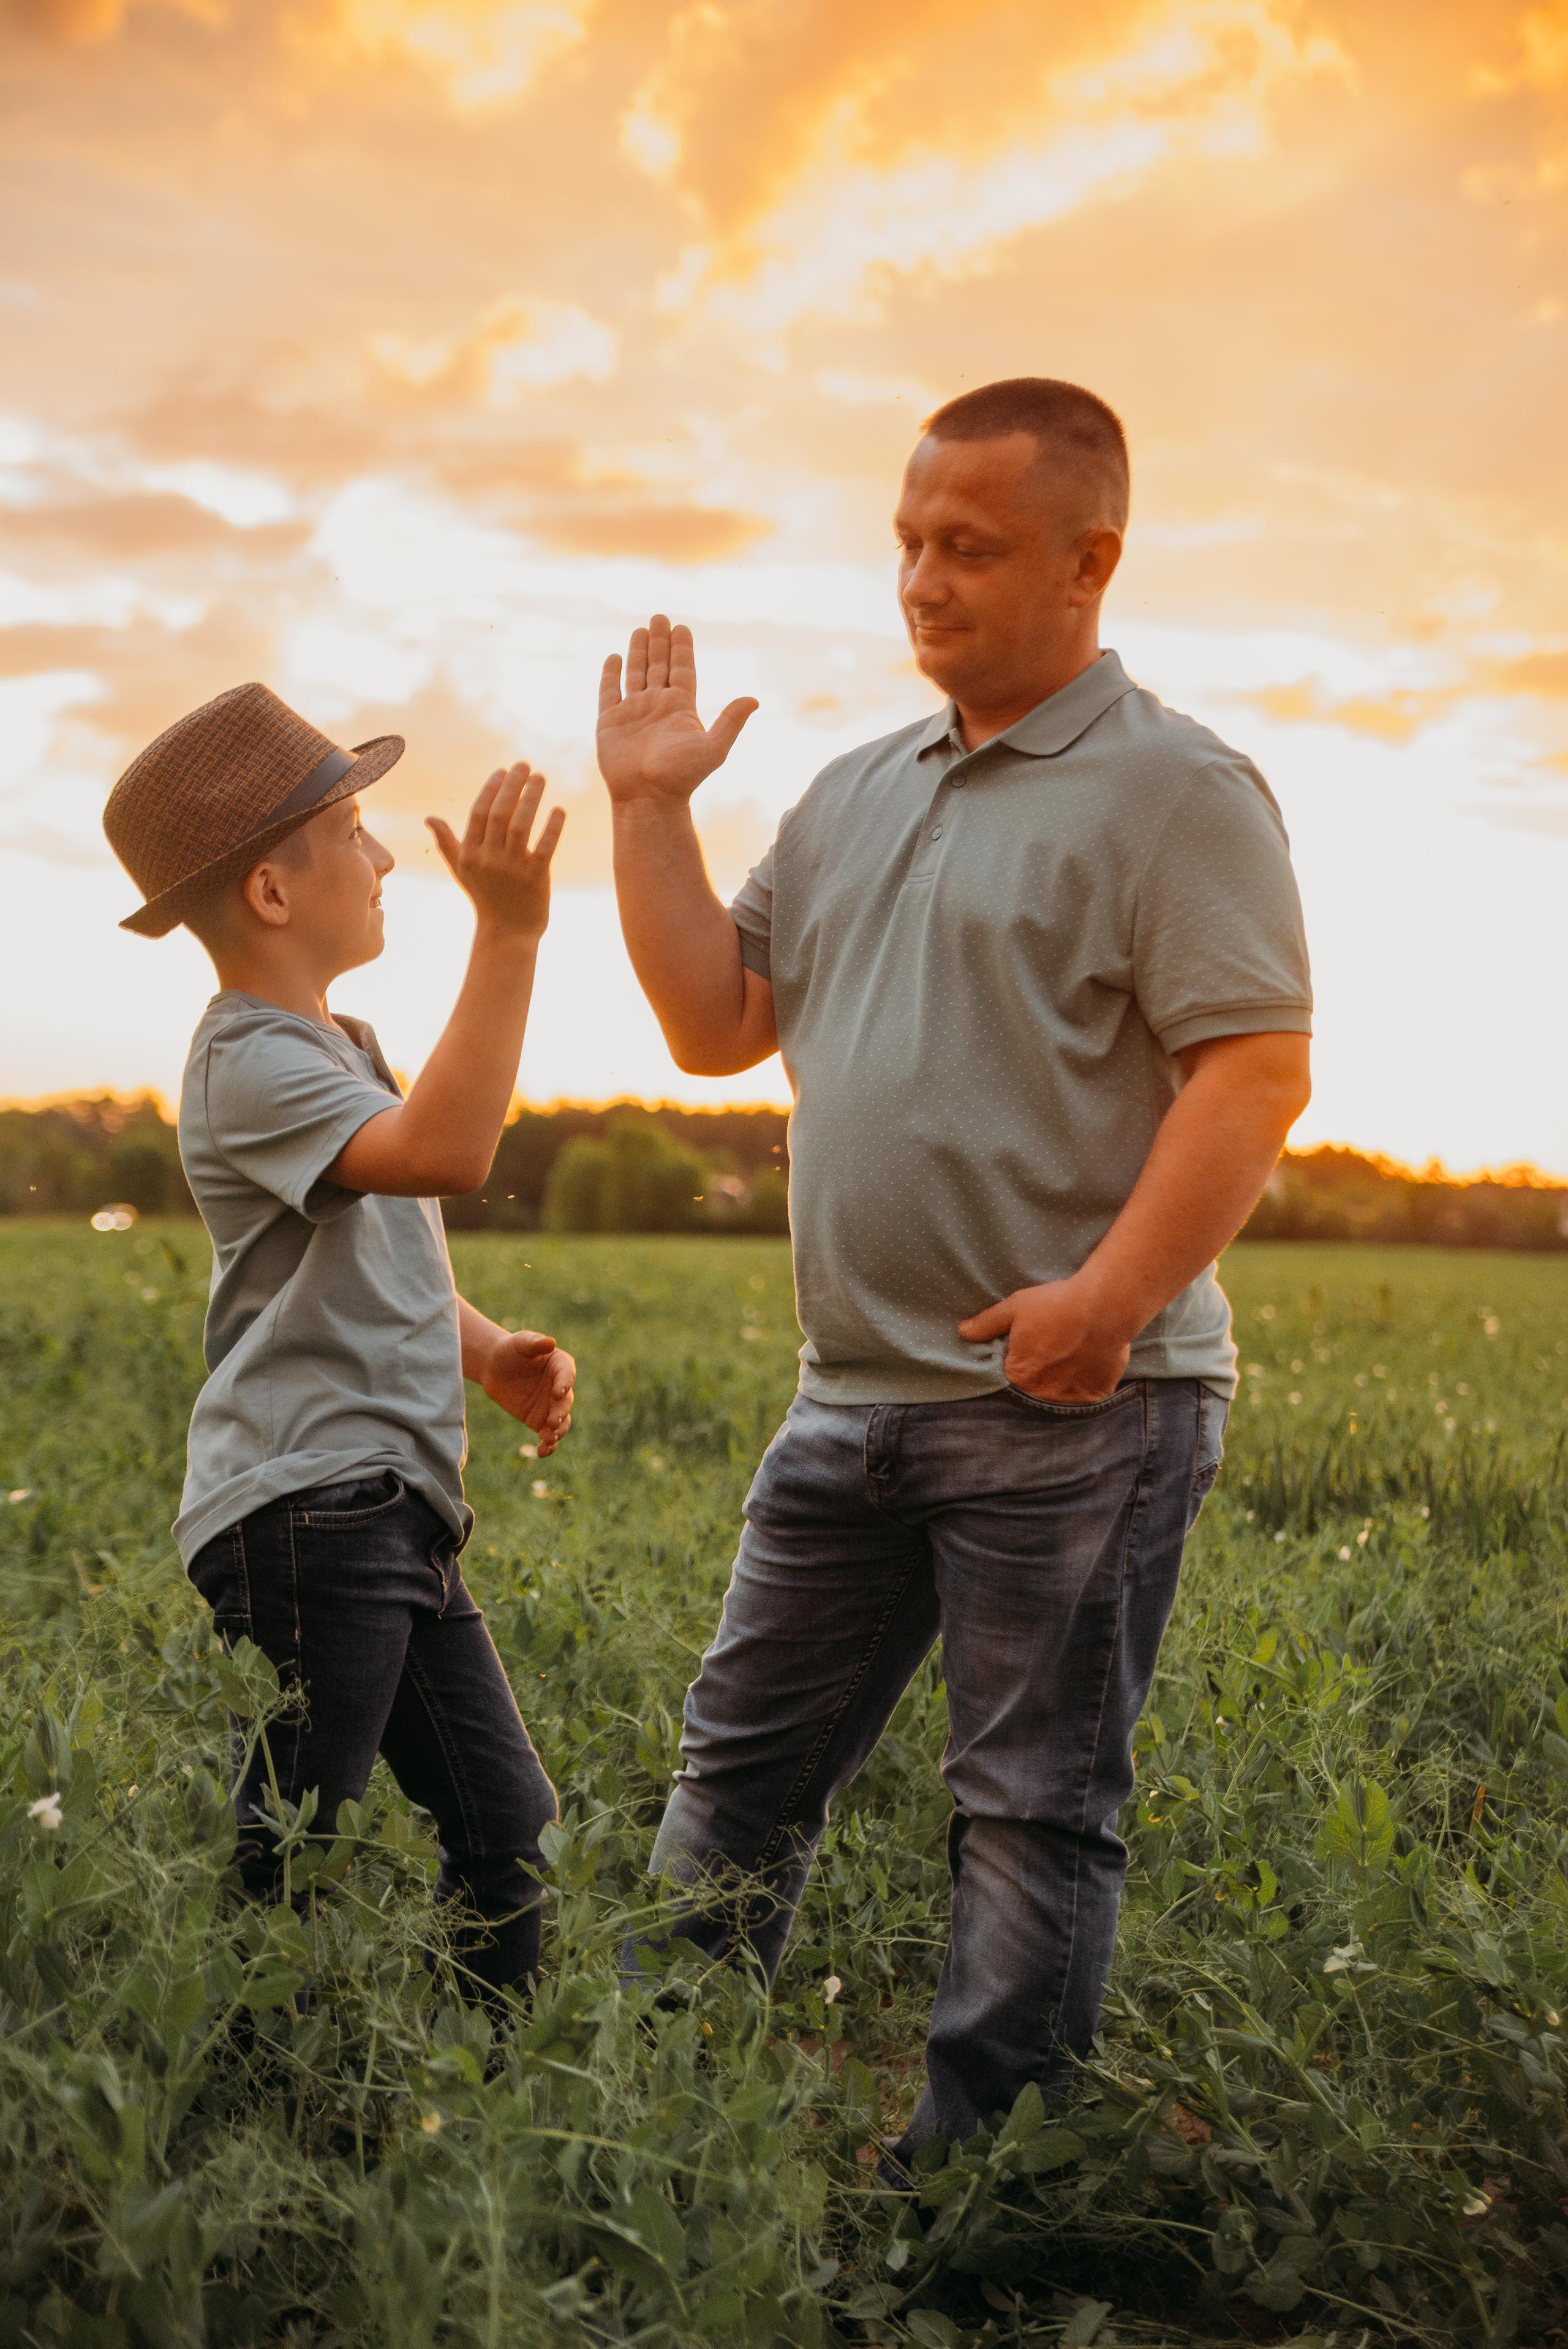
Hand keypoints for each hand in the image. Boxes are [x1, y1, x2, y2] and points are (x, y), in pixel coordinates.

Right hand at [427, 762, 564, 942]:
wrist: (507, 932)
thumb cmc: (485, 897)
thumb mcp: (462, 870)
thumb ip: (447, 843)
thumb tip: (429, 818)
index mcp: (470, 854)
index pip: (479, 812)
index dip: (491, 789)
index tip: (503, 770)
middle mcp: (488, 859)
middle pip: (500, 813)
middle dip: (512, 785)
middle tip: (524, 764)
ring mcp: (512, 869)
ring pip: (521, 825)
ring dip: (532, 797)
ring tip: (541, 777)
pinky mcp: (535, 878)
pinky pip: (544, 846)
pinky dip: (553, 827)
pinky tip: (559, 809)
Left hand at [480, 1330, 574, 1454]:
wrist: (494, 1367)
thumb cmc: (510, 1349)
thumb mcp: (520, 1342)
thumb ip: (535, 1343)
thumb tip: (550, 1342)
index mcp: (560, 1365)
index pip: (567, 1374)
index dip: (565, 1383)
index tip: (557, 1391)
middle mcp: (560, 1388)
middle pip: (566, 1402)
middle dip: (561, 1413)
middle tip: (552, 1421)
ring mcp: (551, 1406)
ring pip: (561, 1423)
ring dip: (558, 1432)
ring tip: (549, 1439)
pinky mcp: (539, 1421)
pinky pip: (547, 1435)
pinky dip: (548, 1446)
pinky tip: (542, 1452)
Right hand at [597, 614, 757, 806]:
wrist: (648, 798)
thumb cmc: (682, 777)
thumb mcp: (713, 747)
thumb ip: (731, 721)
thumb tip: (754, 699)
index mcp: (681, 709)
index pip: (682, 670)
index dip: (682, 649)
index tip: (681, 628)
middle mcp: (657, 707)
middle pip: (659, 666)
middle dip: (659, 642)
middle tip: (660, 617)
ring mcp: (633, 713)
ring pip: (636, 674)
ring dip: (638, 652)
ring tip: (641, 629)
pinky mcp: (610, 722)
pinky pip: (609, 692)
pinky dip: (611, 675)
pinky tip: (614, 658)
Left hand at [958, 1275, 1131, 1403]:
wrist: (1104, 1307)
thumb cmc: (1057, 1305)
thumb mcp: (1015, 1308)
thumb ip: (987, 1324)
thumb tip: (962, 1332)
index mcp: (1018, 1375)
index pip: (1011, 1378)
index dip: (1020, 1365)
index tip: (1031, 1352)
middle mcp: (1042, 1394)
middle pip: (1037, 1390)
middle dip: (1042, 1376)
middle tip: (1055, 1352)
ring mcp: (1070, 1398)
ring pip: (1061, 1395)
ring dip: (1063, 1382)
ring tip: (1072, 1358)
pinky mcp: (1095, 1396)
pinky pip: (1086, 1396)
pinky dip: (1086, 1384)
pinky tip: (1089, 1364)